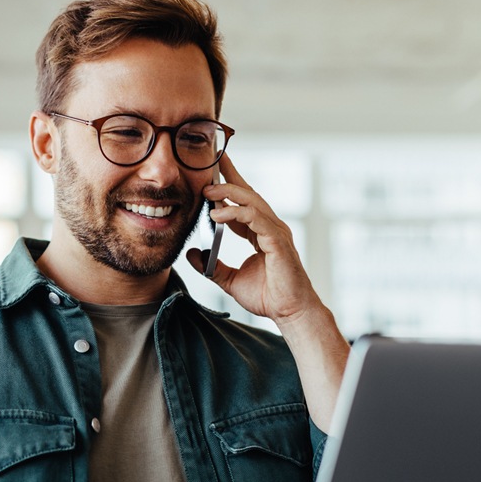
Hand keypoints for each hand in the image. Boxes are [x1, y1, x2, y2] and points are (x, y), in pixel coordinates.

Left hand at [186, 154, 320, 327]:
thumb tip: (192, 255)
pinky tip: (217, 215)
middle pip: (248, 194)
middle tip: (207, 169)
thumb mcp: (230, 280)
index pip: (243, 203)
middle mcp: (270, 228)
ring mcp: (276, 232)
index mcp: (261, 233)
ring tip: (207, 192)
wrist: (289, 312)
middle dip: (229, 177)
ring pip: (251, 201)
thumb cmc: (269, 297)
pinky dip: (235, 213)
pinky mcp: (277, 241)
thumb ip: (212, 267)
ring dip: (228, 193)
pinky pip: (255, 218)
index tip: (211, 172)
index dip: (228, 186)